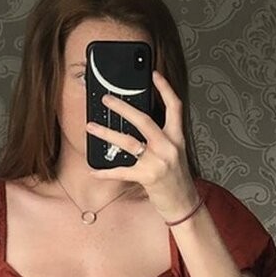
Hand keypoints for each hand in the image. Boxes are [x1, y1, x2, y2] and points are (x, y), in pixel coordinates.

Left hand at [86, 70, 199, 222]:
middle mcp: (169, 146)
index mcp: (176, 137)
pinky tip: (94, 170)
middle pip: (144, 120)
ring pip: (128, 142)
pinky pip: (122, 171)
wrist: (184, 203)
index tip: (153, 74)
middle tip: (106, 99)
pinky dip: (106, 172)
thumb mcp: (175, 152)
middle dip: (123, 107)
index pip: (174, 106)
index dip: (164, 88)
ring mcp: (158, 162)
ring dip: (107, 133)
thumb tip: (139, 122)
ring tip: (91, 127)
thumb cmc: (177, 178)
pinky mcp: (148, 177)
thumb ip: (162, 137)